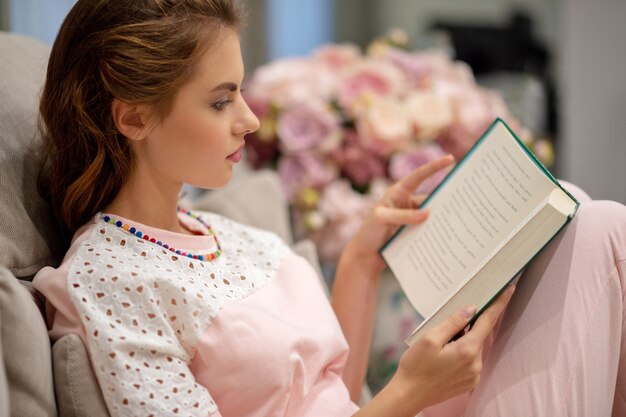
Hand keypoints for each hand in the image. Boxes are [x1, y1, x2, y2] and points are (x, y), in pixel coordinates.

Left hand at [342, 155, 454, 272]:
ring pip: (431, 214)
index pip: (418, 176)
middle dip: (444, 198)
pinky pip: (428, 228)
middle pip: (430, 197)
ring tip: (458, 222)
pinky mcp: (413, 231)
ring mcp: (411, 217)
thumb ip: (402, 216)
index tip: (449, 158)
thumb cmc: (369, 233)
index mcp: (397, 193)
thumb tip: (427, 213)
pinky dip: (436, 231)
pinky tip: (448, 236)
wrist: (365, 256)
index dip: (434, 167)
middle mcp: (406, 202)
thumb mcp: (382, 220)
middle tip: (463, 200)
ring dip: (441, 218)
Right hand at [387, 285, 514, 411]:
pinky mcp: (468, 382)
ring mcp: (473, 375)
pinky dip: (460, 352)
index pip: (488, 321)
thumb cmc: (415, 366)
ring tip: (439, 346)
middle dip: (467, 325)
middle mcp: (476, 364)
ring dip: (462, 340)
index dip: (498, 304)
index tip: (509, 289)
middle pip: (478, 334)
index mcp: (467, 350)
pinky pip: (469, 360)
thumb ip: (453, 322)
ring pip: (473, 347)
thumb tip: (471, 309)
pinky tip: (443, 356)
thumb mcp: (430, 338)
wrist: (408, 395)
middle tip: (447, 325)